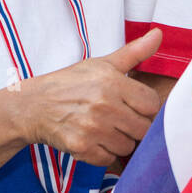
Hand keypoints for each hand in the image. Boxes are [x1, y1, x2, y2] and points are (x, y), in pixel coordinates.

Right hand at [15, 29, 162, 165]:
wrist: (32, 105)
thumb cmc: (71, 82)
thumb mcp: (102, 64)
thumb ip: (135, 52)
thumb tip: (159, 34)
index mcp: (112, 83)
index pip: (152, 105)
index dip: (145, 106)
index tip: (134, 105)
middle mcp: (104, 106)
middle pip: (144, 128)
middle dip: (135, 124)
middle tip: (120, 118)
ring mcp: (92, 129)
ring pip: (128, 145)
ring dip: (120, 140)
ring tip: (105, 128)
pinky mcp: (81, 148)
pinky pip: (109, 158)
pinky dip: (104, 153)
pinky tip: (94, 139)